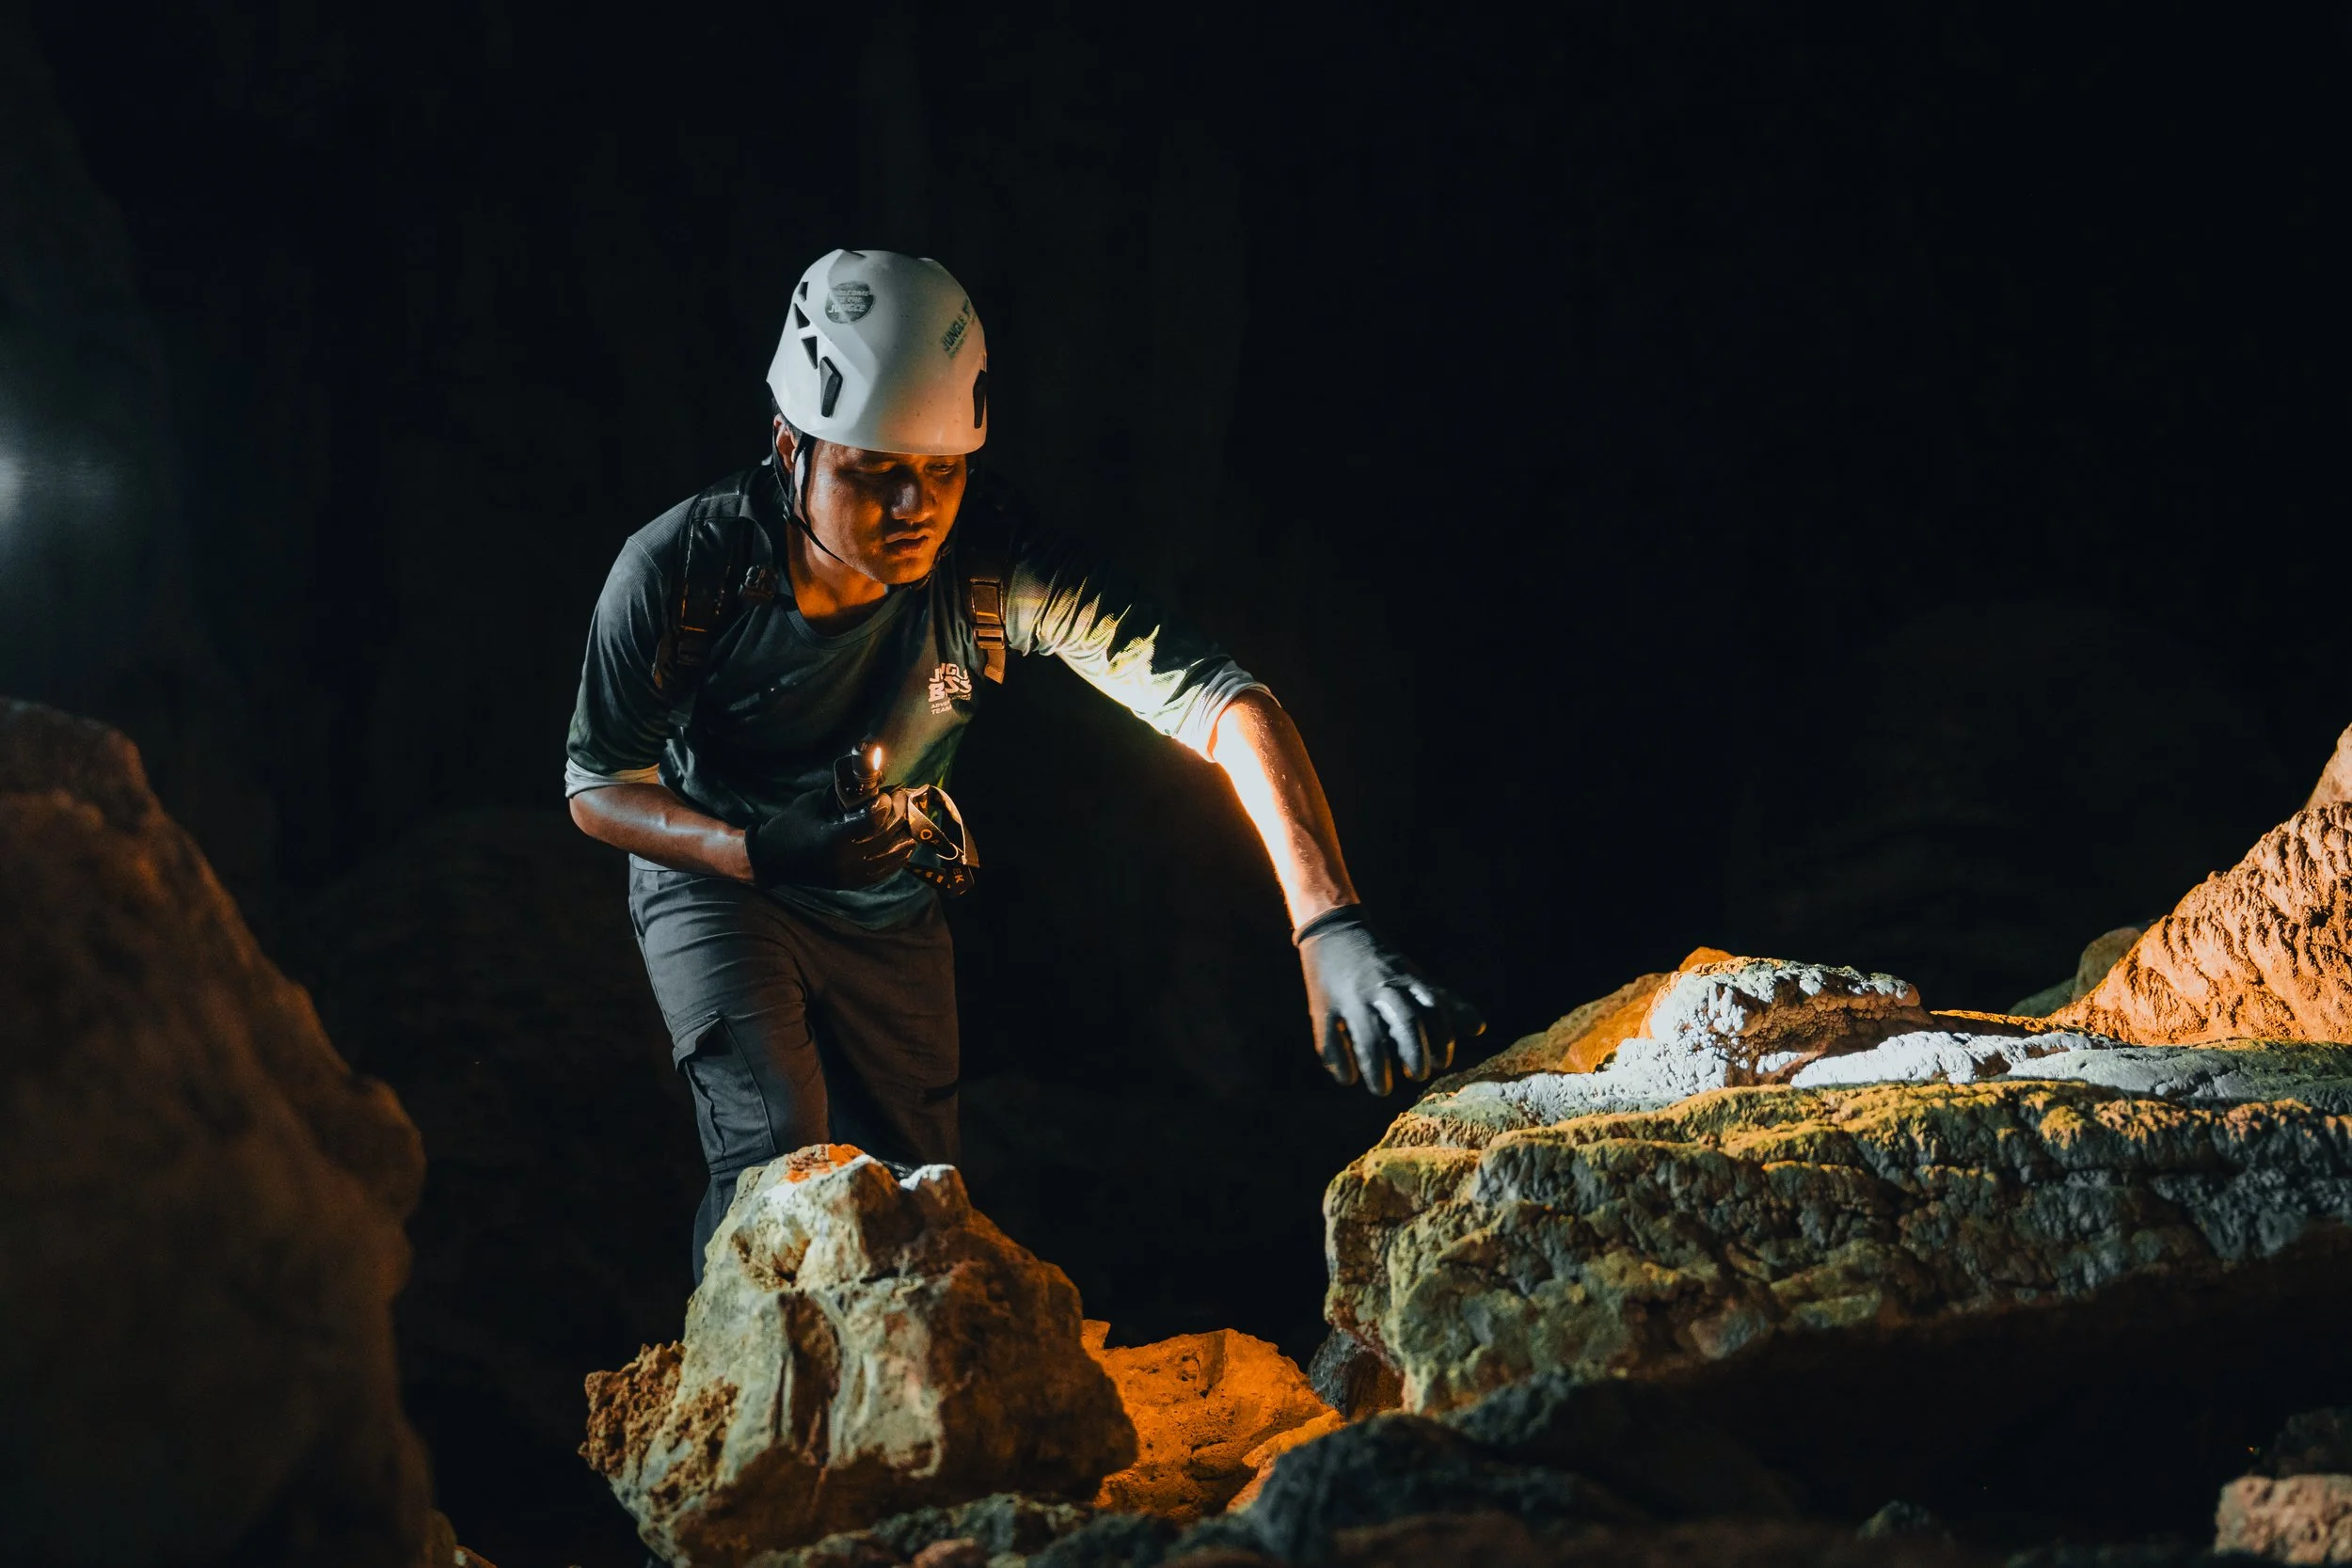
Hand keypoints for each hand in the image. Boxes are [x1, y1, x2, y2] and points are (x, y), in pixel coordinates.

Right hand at [745, 786, 913, 889]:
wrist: (771, 860)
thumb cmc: (789, 826)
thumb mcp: (812, 803)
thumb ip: (840, 793)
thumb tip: (868, 779)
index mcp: (833, 839)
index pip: (873, 821)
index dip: (886, 804)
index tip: (889, 792)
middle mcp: (845, 860)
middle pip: (886, 836)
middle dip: (899, 816)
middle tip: (905, 800)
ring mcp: (850, 875)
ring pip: (891, 857)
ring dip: (904, 837)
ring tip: (910, 820)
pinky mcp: (852, 883)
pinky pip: (884, 872)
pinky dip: (897, 858)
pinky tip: (905, 844)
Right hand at [1296, 906, 1484, 1094]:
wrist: (1333, 928)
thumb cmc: (1382, 962)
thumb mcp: (1414, 976)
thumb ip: (1445, 1003)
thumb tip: (1479, 1029)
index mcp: (1406, 979)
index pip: (1432, 1009)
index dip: (1441, 1037)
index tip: (1442, 1062)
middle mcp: (1381, 987)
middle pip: (1405, 1021)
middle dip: (1414, 1052)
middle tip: (1418, 1076)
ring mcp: (1350, 996)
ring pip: (1367, 1036)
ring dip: (1377, 1067)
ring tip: (1383, 1089)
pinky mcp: (1323, 1004)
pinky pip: (1329, 1038)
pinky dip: (1339, 1062)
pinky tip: (1347, 1079)